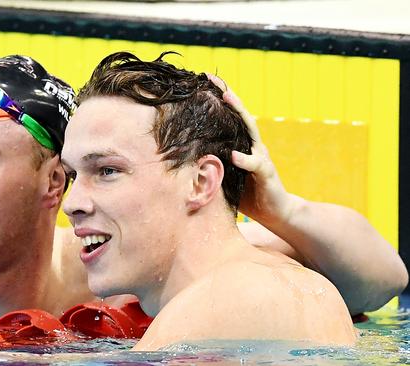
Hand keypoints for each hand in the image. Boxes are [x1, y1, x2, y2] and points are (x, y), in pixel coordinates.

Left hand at [206, 74, 296, 225]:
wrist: (276, 211)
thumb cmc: (246, 192)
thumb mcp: (224, 174)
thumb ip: (211, 162)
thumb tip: (182, 156)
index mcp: (242, 143)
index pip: (230, 117)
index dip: (219, 98)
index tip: (203, 81)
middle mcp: (253, 145)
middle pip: (241, 115)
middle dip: (228, 95)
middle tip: (213, 80)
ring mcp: (261, 156)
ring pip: (250, 130)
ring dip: (239, 113)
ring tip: (227, 98)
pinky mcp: (266, 173)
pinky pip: (256, 164)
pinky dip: (245, 159)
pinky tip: (234, 155)